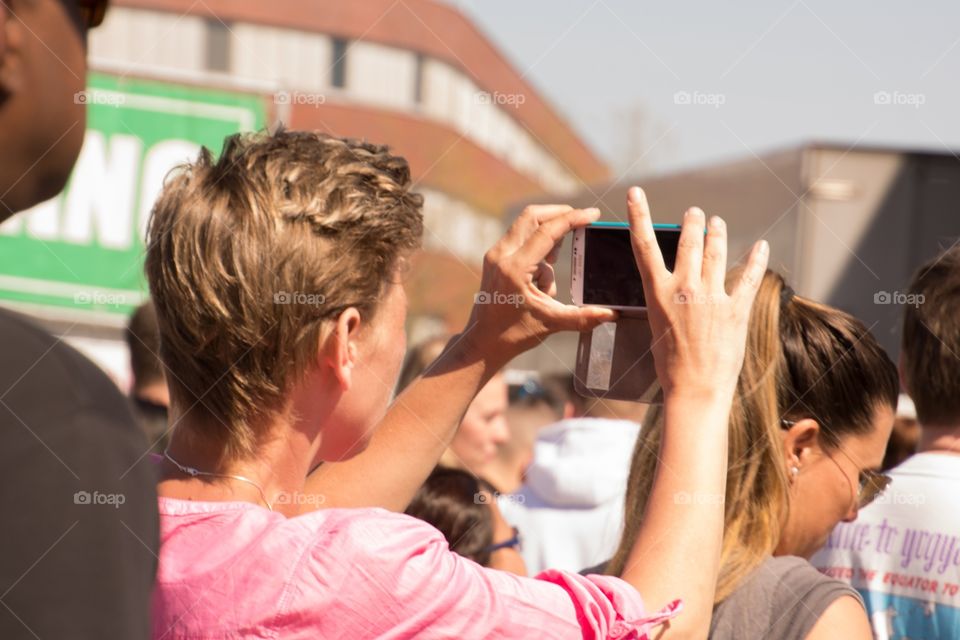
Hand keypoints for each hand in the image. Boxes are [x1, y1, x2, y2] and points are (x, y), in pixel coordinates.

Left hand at [462, 205, 616, 364]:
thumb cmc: (513, 334)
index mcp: (515, 269)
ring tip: (552, 267)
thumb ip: (583, 317)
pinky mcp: (494, 258)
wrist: (483, 343)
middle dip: (559, 214)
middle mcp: (501, 256)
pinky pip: (520, 239)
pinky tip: (539, 277)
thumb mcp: (551, 323)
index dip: (573, 219)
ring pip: (526, 226)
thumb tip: (612, 314)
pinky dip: (537, 248)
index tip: (593, 214)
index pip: (547, 232)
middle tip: (581, 221)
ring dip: (547, 236)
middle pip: (532, 216)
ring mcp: (495, 255)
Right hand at [627, 186, 767, 399]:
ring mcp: (711, 297)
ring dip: (717, 232)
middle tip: (696, 213)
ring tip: (717, 223)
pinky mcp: (736, 309)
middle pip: (688, 241)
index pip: (644, 245)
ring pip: (716, 251)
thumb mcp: (656, 326)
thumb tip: (672, 287)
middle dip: (693, 221)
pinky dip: (755, 258)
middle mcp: (684, 288)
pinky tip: (760, 246)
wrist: (695, 390)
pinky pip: (747, 276)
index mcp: (658, 293)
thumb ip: (666, 300)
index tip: (635, 193)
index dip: (639, 215)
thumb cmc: (670, 365)